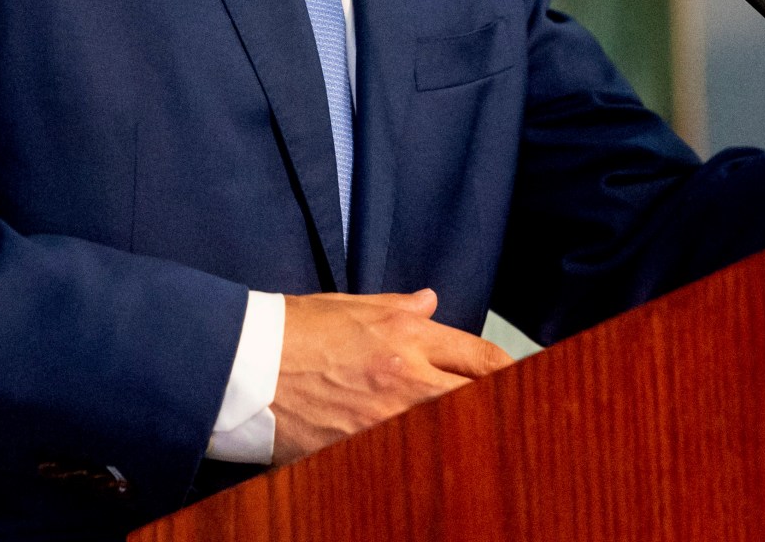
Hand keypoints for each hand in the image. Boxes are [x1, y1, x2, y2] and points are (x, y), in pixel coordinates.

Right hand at [270, 289, 511, 463]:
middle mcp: (406, 375)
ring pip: (452, 430)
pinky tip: (428, 461)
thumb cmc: (289, 330)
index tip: (524, 382)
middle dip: (500, 404)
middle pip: (482, 396)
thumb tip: (431, 303)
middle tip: (518, 416)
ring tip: (478, 444)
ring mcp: (387, 418)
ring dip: (464, 432)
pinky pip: (408, 455)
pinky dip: (421, 456)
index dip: (510, 372)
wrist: (240, 363)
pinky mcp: (362, 449)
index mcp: (406, 334)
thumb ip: (399, 306)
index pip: (482, 357)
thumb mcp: (350, 306)